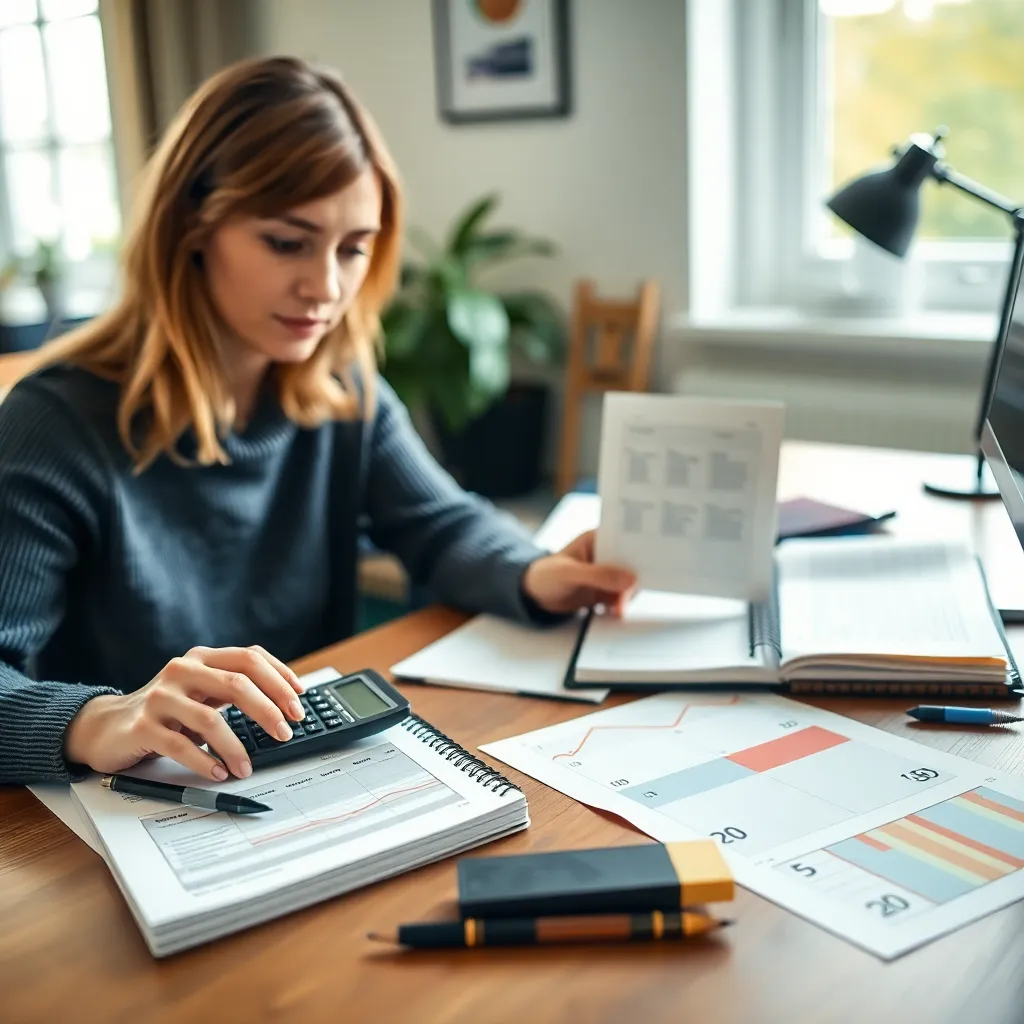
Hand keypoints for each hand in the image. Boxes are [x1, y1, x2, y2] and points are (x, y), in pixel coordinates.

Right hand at [64, 645, 303, 781]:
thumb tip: (286, 701)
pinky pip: (181, 746)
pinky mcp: (142, 726)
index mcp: (203, 658)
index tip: (298, 702)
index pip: (250, 657)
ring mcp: (161, 697)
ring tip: (247, 767)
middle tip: (286, 732)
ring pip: (211, 719)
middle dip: (268, 710)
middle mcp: (182, 670)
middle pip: (237, 683)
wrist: (106, 727)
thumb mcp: (202, 691)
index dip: (279, 678)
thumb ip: (235, 688)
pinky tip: (219, 772)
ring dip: (236, 747)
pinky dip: (206, 762)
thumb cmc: (165, 710)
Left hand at [522, 529, 636, 616]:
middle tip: (629, 594)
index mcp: (597, 539)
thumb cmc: (545, 575)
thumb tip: (629, 578)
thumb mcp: (569, 573)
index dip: (639, 547)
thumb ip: (598, 575)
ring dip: (626, 595)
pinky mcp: (604, 592)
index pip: (624, 539)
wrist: (534, 596)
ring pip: (628, 583)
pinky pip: (620, 598)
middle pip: (630, 563)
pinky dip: (620, 605)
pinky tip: (614, 612)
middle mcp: (605, 555)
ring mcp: (606, 574)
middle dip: (633, 578)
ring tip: (618, 608)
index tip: (650, 560)